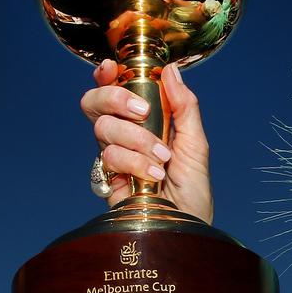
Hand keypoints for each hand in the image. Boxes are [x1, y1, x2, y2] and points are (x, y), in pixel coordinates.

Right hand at [81, 60, 213, 222]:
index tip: (111, 68)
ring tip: (162, 159)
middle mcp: (123, 135)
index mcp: (143, 121)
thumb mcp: (195, 143)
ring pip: (103, 128)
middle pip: (95, 102)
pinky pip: (108, 157)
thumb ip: (184, 106)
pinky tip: (153, 176)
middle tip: (144, 114)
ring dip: (138, 140)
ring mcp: (113, 156)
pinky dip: (135, 163)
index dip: (106, 76)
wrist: (187, 224)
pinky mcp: (107, 179)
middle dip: (117, 99)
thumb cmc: (193, 188)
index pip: (114, 90)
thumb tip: (171, 70)